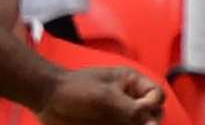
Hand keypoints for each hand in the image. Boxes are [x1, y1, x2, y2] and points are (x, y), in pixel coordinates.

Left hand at [36, 66, 164, 123]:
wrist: (47, 99)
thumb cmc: (74, 89)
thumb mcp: (105, 97)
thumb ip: (131, 110)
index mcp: (131, 84)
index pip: (157, 96)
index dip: (153, 105)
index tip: (141, 112)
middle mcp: (130, 102)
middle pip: (154, 117)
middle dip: (147, 124)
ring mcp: (121, 118)